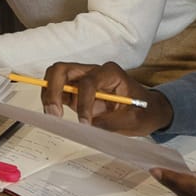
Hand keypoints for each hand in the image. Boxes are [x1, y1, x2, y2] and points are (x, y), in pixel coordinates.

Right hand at [42, 61, 172, 133]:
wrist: (147, 111)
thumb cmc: (143, 111)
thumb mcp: (134, 120)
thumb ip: (112, 122)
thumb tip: (88, 126)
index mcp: (110, 73)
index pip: (88, 82)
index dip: (83, 102)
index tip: (85, 123)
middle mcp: (93, 72)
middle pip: (62, 70)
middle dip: (53, 89)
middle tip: (54, 114)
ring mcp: (82, 81)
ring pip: (55, 77)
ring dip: (48, 95)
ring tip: (52, 116)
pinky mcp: (75, 93)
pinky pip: (56, 91)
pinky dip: (50, 101)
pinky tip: (54, 116)